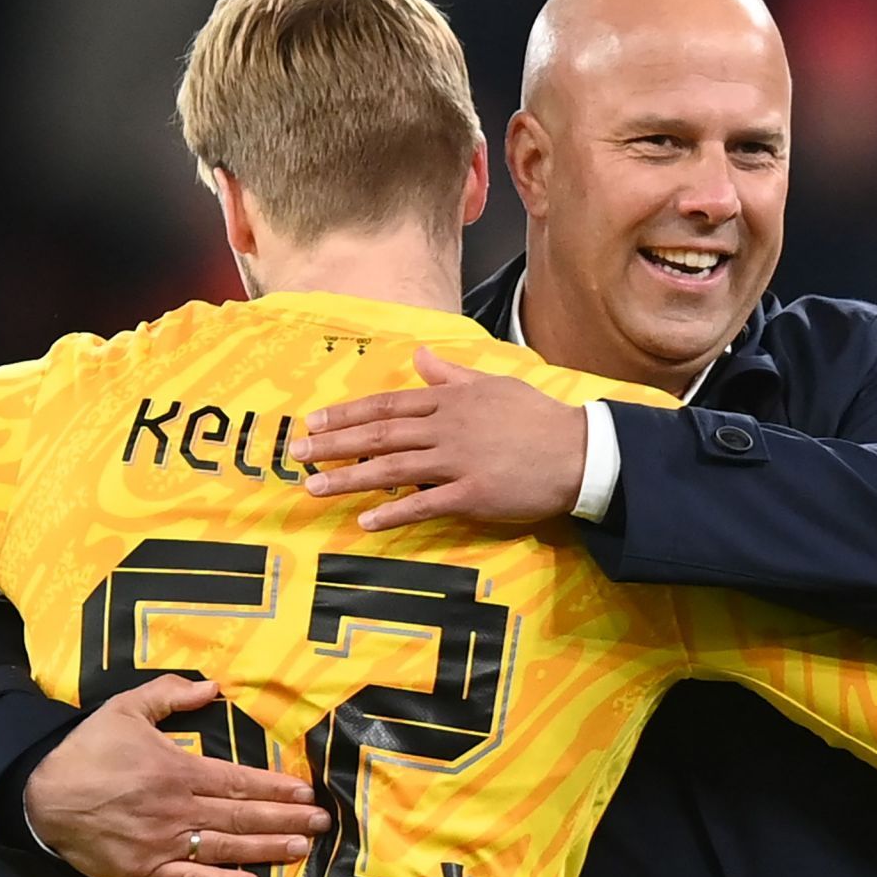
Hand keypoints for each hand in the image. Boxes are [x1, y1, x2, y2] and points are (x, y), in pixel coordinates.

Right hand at [23, 675, 330, 876]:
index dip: (276, 788)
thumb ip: (171, 694)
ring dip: (268, 849)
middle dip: (286, 819)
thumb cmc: (87, 750)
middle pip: (242, 817)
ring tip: (302, 848)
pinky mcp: (146, 872)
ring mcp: (163, 845)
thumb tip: (213, 686)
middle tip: (322, 823)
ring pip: (226, 849)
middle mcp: (177, 810)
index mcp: (177, 771)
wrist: (39, 797)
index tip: (306, 792)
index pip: (238, 781)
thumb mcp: (126, 708)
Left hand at [290, 347, 587, 530]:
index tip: (313, 423)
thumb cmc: (537, 418)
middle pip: (380, 434)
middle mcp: (447, 427)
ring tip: (315, 487)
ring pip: (393, 468)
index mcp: (450, 400)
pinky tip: (365, 520)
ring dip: (350, 478)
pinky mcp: (473, 494)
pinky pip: (425, 504)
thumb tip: (421, 356)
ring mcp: (458, 461)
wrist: (579, 451)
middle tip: (297, 455)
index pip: (387, 405)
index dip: (346, 415)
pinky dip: (393, 512)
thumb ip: (452, 374)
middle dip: (334, 444)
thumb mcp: (494, 384)